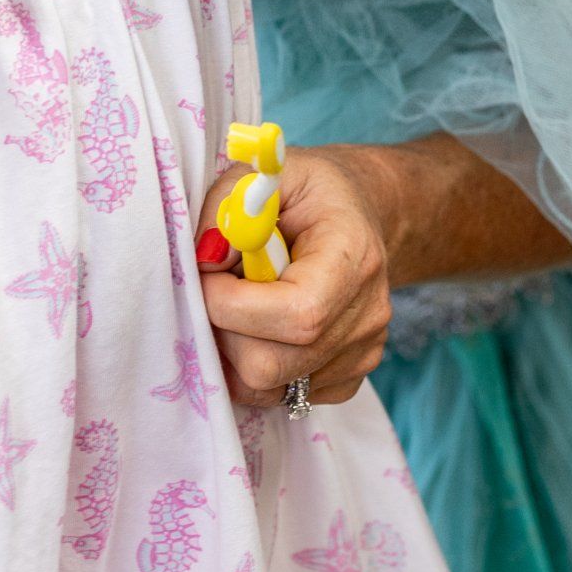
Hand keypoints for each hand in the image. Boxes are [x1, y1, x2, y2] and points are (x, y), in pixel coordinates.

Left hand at [196, 143, 392, 406]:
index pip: (294, 314)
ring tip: (239, 304)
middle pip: (271, 364)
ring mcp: (361, 354)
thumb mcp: (270, 174)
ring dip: (234, 350)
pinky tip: (261, 324)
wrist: (359, 213)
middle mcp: (366, 316)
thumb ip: (230, 207)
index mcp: (354, 259)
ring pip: (268, 387)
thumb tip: (204, 260)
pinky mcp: (348, 378)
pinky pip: (281, 396)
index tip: (206, 269)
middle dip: (224, 330)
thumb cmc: (311, 191)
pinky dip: (256, 367)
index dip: (230, 303)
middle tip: (217, 288)